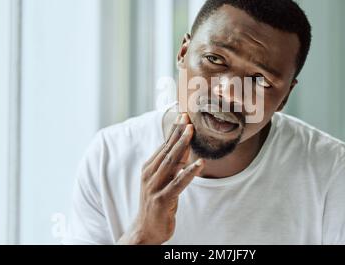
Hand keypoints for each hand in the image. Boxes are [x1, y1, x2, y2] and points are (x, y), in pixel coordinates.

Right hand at [118, 113, 203, 244]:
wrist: (145, 229)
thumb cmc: (156, 203)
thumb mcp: (162, 180)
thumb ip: (171, 165)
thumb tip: (185, 148)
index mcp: (149, 168)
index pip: (164, 145)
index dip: (173, 130)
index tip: (183, 115)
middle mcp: (150, 175)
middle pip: (167, 150)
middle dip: (178, 133)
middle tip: (188, 117)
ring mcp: (154, 187)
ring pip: (171, 163)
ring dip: (182, 146)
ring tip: (192, 132)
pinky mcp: (161, 200)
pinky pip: (178, 183)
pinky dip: (189, 173)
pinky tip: (200, 164)